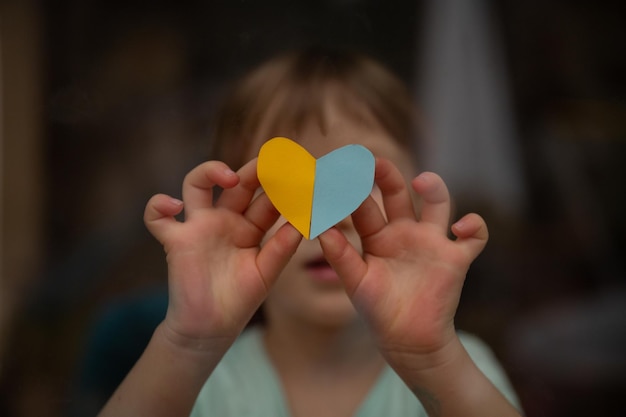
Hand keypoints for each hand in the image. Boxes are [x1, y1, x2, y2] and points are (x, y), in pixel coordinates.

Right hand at [144, 159, 301, 350]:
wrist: (209, 330)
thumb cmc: (239, 300)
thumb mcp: (266, 271)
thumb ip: (282, 246)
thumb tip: (303, 220)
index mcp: (250, 226)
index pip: (266, 198)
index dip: (281, 186)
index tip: (299, 174)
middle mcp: (224, 220)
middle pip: (237, 184)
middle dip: (254, 171)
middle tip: (271, 164)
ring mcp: (199, 226)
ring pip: (196, 184)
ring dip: (210, 171)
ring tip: (230, 176)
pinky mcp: (175, 240)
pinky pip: (157, 216)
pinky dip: (158, 205)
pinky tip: (174, 206)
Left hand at [319, 158, 487, 368]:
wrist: (407, 340)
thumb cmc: (378, 310)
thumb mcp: (356, 282)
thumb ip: (341, 257)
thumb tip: (321, 230)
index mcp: (377, 235)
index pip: (364, 205)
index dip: (354, 189)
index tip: (341, 172)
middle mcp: (404, 232)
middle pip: (398, 194)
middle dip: (387, 176)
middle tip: (374, 162)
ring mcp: (431, 242)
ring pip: (437, 204)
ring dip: (434, 188)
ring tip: (422, 181)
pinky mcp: (456, 258)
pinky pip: (474, 236)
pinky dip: (474, 226)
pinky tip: (461, 228)